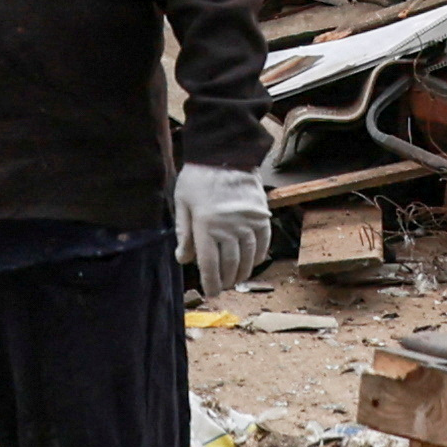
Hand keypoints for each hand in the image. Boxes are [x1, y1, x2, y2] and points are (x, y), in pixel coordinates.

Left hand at [176, 163, 272, 302]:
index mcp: (206, 225)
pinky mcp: (261, 215)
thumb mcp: (183, 203)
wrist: (226, 153)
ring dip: (242, 272)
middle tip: (222, 287)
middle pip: (229, 263)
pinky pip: (263, 242)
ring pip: (247, 256)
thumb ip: (184, 233)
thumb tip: (183, 259)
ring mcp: (248, 221)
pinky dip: (258, 256)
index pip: (209, 263)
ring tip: (236, 279)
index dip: (210, 282)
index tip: (210, 292)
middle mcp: (229, 226)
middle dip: (225, 279)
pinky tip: (252, 263)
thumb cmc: (199, 177)